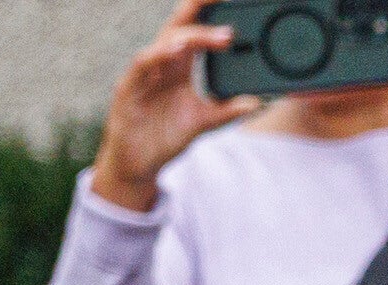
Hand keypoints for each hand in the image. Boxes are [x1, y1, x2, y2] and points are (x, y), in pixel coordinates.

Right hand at [90, 0, 258, 210]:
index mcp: (179, 66)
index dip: (211, 13)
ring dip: (191, 35)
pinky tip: (177, 50)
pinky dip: (160, 54)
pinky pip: (143, 64)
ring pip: (165, 41)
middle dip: (198, 6)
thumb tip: (258, 102)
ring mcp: (145, 73)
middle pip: (179, 24)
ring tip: (218, 36)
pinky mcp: (129, 88)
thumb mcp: (202, 122)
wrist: (137, 165)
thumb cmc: (164, 137)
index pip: (196, 30)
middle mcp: (162, 63)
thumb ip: (227, 110)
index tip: (234, 2)